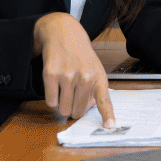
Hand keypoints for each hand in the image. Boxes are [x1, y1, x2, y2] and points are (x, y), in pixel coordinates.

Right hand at [33, 12, 115, 127]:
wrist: (64, 33)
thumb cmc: (81, 55)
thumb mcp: (95, 69)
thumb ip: (95, 90)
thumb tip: (87, 109)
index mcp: (99, 77)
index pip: (105, 100)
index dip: (107, 115)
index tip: (110, 126)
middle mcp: (85, 76)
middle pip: (76, 112)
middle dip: (73, 108)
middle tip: (72, 95)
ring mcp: (67, 75)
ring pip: (62, 109)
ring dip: (61, 104)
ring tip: (64, 87)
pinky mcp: (51, 74)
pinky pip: (50, 102)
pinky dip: (51, 98)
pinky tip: (55, 84)